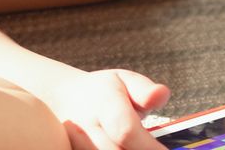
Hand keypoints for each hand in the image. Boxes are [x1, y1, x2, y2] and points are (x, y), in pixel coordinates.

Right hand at [46, 69, 170, 149]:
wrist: (62, 100)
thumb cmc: (103, 93)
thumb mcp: (124, 81)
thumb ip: (144, 90)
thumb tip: (162, 94)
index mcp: (102, 104)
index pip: (125, 130)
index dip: (149, 147)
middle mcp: (84, 128)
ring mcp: (75, 145)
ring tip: (143, 149)